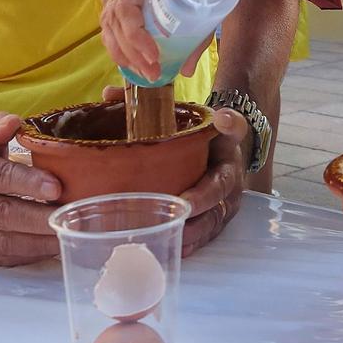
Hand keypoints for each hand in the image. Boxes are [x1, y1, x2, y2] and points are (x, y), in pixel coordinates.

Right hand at [0, 113, 63, 265]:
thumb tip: (14, 121)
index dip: (29, 183)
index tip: (57, 187)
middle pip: (4, 214)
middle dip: (40, 218)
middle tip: (72, 216)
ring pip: (5, 242)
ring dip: (40, 241)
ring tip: (69, 233)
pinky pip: (3, 257)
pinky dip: (30, 254)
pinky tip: (52, 246)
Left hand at [96, 86, 249, 255]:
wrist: (215, 151)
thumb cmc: (190, 136)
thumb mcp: (178, 116)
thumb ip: (146, 104)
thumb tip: (108, 94)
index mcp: (222, 139)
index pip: (234, 126)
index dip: (230, 123)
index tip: (221, 118)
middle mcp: (229, 167)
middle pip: (222, 183)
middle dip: (204, 196)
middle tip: (184, 203)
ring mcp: (226, 197)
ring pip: (216, 214)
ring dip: (198, 227)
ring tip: (177, 233)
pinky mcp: (217, 217)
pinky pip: (210, 233)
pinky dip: (195, 242)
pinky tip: (178, 247)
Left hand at [102, 0, 258, 80]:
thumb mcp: (206, 9)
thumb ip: (193, 36)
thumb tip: (186, 70)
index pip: (116, 23)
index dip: (124, 52)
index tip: (144, 73)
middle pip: (110, 22)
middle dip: (125, 55)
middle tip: (148, 75)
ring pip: (113, 16)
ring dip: (129, 48)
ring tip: (150, 67)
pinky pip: (126, 5)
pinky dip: (134, 33)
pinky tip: (150, 51)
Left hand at [181, 109, 250, 255]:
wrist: (225, 145)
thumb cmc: (216, 135)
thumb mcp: (222, 123)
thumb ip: (227, 120)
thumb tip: (224, 118)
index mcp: (229, 167)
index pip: (219, 184)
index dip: (204, 193)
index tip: (185, 202)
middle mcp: (230, 190)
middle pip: (215, 209)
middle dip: (197, 218)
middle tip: (174, 222)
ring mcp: (223, 206)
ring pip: (211, 225)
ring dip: (194, 236)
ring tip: (175, 241)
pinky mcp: (214, 218)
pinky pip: (206, 234)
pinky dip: (193, 244)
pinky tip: (178, 251)